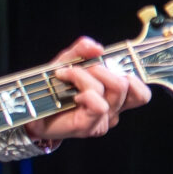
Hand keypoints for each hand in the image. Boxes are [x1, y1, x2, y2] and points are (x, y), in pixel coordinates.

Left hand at [28, 38, 152, 143]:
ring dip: (86, 75)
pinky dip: (85, 91)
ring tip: (66, 75)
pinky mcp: (89, 126)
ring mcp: (102, 121)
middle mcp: (112, 111)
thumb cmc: (51, 88)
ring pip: (113, 90)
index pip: (141, 94)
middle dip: (103, 68)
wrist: (30, 110)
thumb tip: (97, 47)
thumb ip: (82, 50)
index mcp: (113, 98)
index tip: (113, 65)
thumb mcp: (67, 61)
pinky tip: (70, 93)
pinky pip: (99, 104)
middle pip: (127, 85)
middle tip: (82, 68)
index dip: (135, 78)